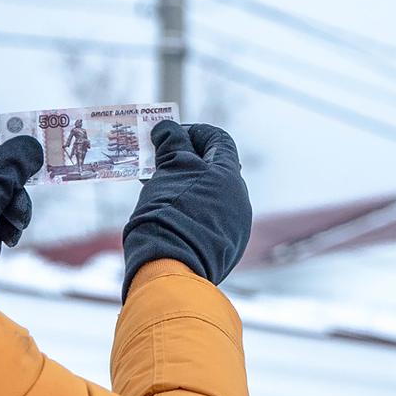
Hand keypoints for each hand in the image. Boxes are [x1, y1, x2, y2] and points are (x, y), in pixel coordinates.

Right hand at [121, 122, 251, 298]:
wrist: (170, 268)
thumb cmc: (170, 212)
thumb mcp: (169, 169)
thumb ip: (172, 143)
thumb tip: (168, 128)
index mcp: (230, 177)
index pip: (219, 141)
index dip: (195, 132)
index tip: (170, 135)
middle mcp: (238, 201)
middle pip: (215, 169)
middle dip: (187, 161)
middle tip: (159, 160)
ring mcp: (233, 227)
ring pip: (209, 196)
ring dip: (186, 186)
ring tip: (157, 187)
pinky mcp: (222, 249)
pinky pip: (206, 219)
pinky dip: (189, 209)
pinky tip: (167, 213)